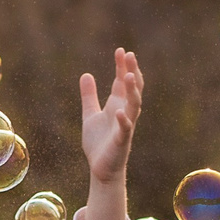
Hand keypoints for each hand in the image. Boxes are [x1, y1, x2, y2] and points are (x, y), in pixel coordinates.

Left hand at [78, 48, 141, 184]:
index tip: (121, 51)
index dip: (122, 66)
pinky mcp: (121, 141)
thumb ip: (89, 96)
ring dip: (132, 91)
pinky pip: (125, 129)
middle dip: (132, 72)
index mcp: (117, 105)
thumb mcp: (90, 114)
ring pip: (134, 105)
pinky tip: (119, 111)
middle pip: (132, 89)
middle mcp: (124, 112)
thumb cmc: (99, 143)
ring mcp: (125, 126)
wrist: (101, 168)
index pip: (122, 82)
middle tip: (130, 56)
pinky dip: (124, 120)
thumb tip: (86, 74)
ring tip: (128, 76)